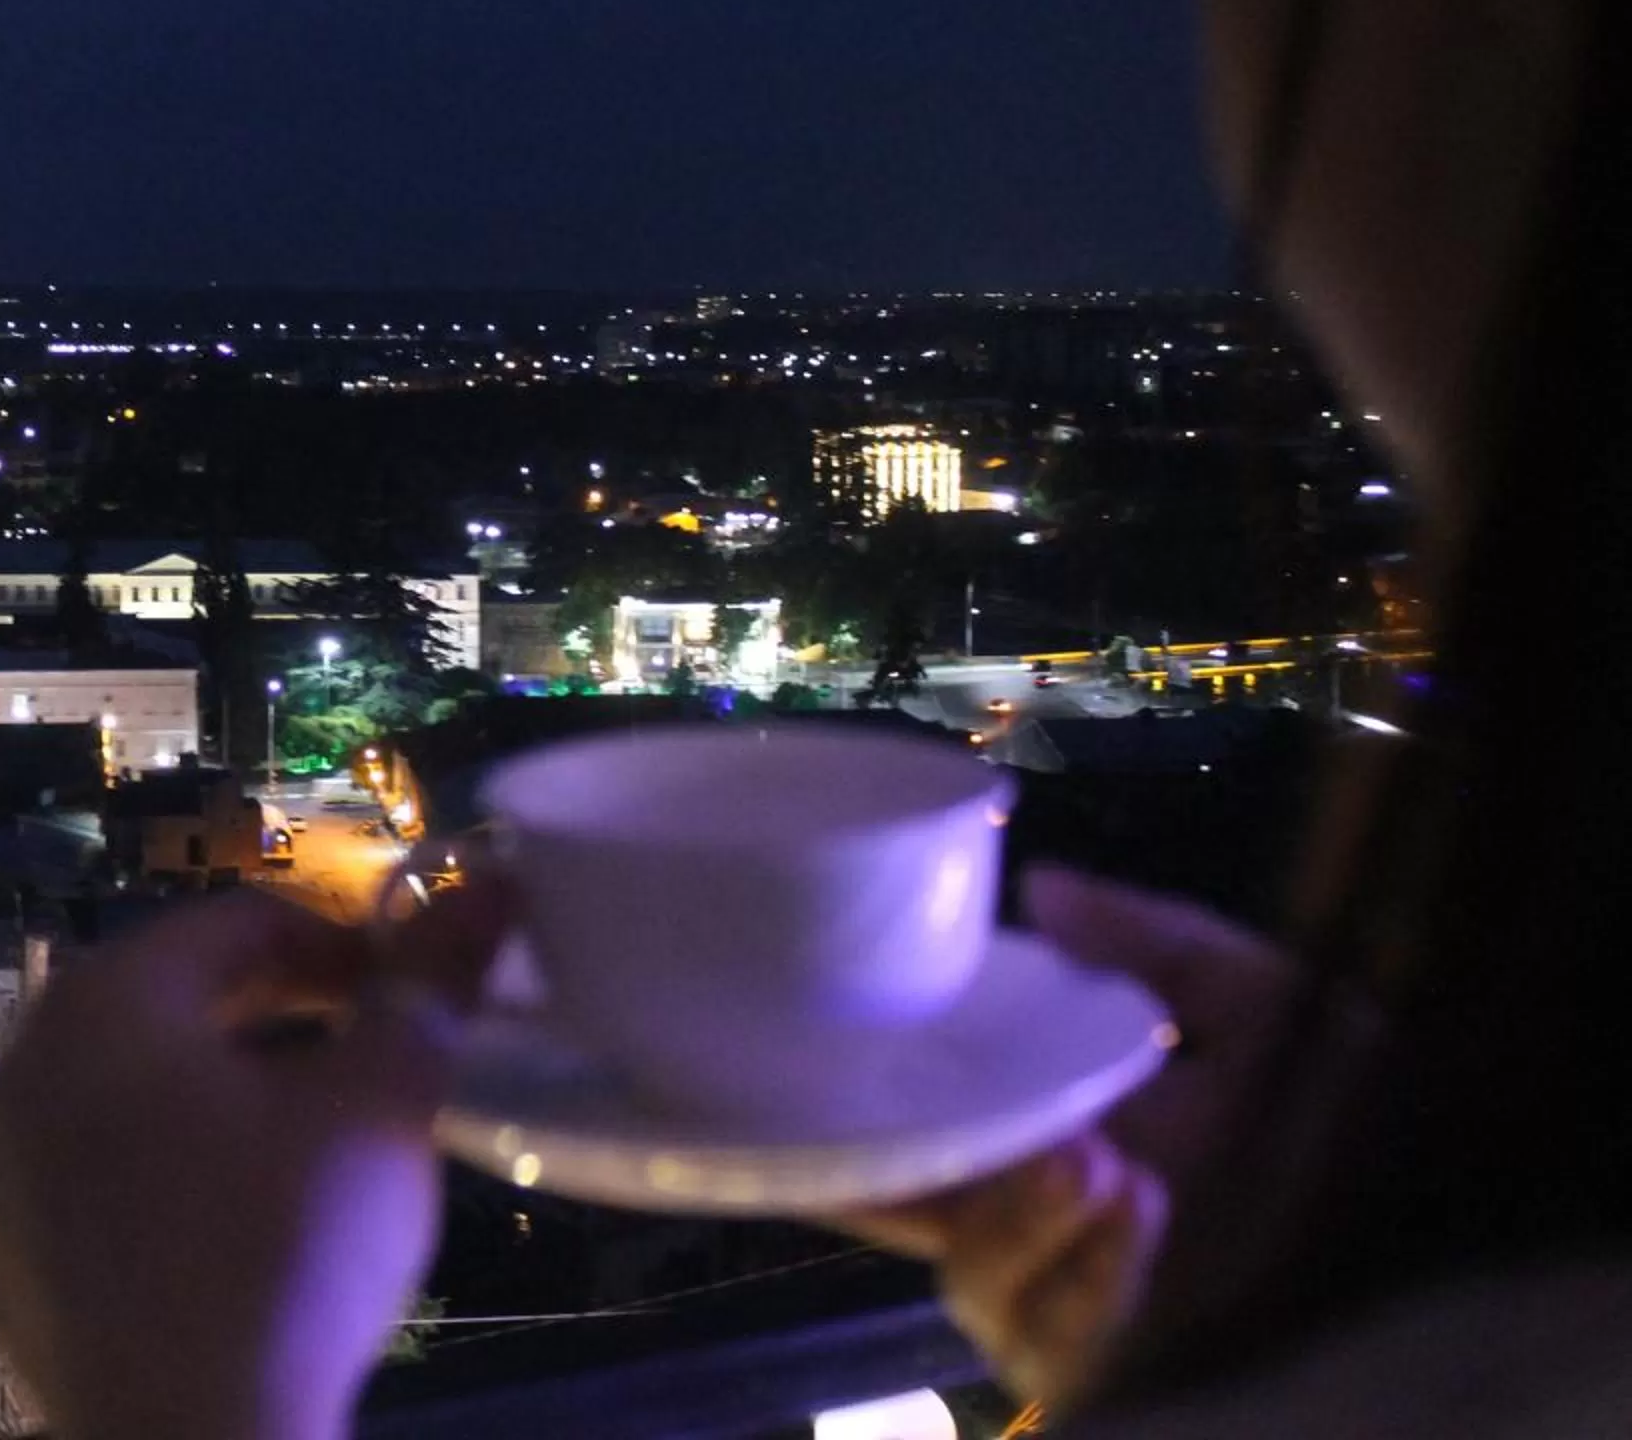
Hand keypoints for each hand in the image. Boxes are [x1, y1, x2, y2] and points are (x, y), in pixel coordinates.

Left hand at [0, 887, 506, 1439]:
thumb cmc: (284, 1253)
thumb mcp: (379, 1107)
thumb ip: (428, 986)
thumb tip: (487, 887)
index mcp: (105, 999)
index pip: (239, 925)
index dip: (341, 947)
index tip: (412, 997)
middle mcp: (25, 1059)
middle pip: (172, 999)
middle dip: (278, 1014)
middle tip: (369, 1057)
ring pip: (128, 1087)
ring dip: (217, 1089)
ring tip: (308, 1141)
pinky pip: (92, 1171)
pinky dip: (162, 1168)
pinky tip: (230, 1222)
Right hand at [842, 868, 1319, 1405]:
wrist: (1439, 1204)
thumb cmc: (1343, 1102)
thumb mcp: (1256, 1000)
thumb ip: (1153, 944)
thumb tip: (1038, 886)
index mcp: (1046, 1136)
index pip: (913, 1142)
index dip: (849, 1123)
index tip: (812, 1080)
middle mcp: (1039, 1224)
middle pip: (921, 1215)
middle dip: (939, 1173)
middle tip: (1026, 1122)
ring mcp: (1071, 1298)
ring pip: (983, 1282)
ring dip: (1026, 1224)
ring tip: (1104, 1169)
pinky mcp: (1108, 1363)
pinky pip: (1060, 1336)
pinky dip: (1090, 1276)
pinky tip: (1140, 1216)